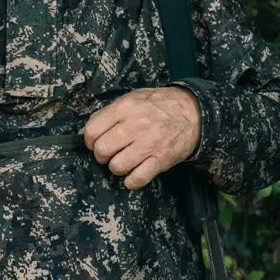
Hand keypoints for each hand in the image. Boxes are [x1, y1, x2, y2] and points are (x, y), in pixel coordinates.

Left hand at [82, 87, 200, 189]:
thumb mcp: (132, 98)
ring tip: (123, 162)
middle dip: (102, 156)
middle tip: (109, 154)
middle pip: (102, 150)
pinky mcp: (161, 159)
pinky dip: (131, 181)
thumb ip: (109, 113)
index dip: (89, 141)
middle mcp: (136, 125)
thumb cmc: (159, 105)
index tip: (95, 143)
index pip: (92, 131)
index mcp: (125, 107)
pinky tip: (133, 175)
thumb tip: (85, 132)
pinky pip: (137, 179)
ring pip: (117, 166)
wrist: (194, 112)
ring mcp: (149, 143)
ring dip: (117, 168)